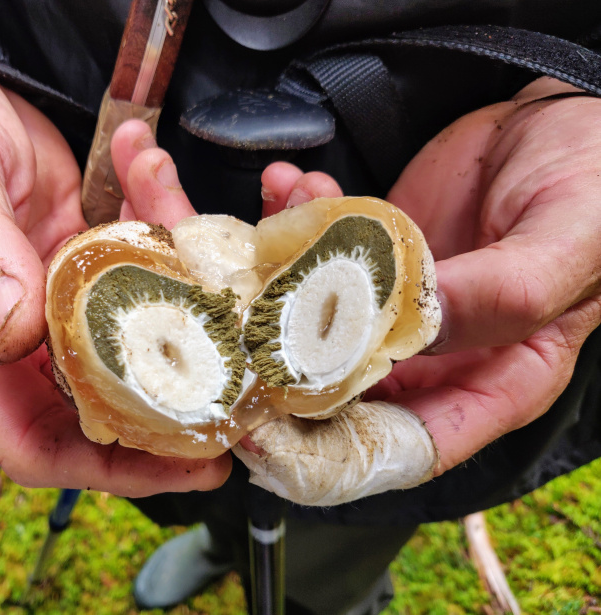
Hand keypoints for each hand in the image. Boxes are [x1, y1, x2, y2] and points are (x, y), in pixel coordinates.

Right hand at [0, 46, 229, 494]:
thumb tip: (10, 333)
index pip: (32, 439)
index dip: (107, 467)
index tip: (184, 465)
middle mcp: (13, 332)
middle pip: (101, 401)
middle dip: (176, 402)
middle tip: (243, 392)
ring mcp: (51, 295)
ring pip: (132, 327)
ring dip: (179, 288)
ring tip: (210, 244)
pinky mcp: (79, 255)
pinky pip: (136, 261)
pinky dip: (158, 221)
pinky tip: (152, 170)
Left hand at [112, 75, 600, 502]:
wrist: (561, 119)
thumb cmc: (590, 182)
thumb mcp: (565, 241)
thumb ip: (501, 293)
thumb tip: (417, 323)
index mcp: (488, 382)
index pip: (400, 451)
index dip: (328, 458)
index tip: (259, 439)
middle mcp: (427, 358)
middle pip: (334, 395)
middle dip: (269, 368)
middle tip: (218, 332)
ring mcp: (387, 306)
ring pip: (307, 320)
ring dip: (269, 279)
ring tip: (258, 225)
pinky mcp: (364, 256)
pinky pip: (311, 252)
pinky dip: (288, 221)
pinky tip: (287, 183)